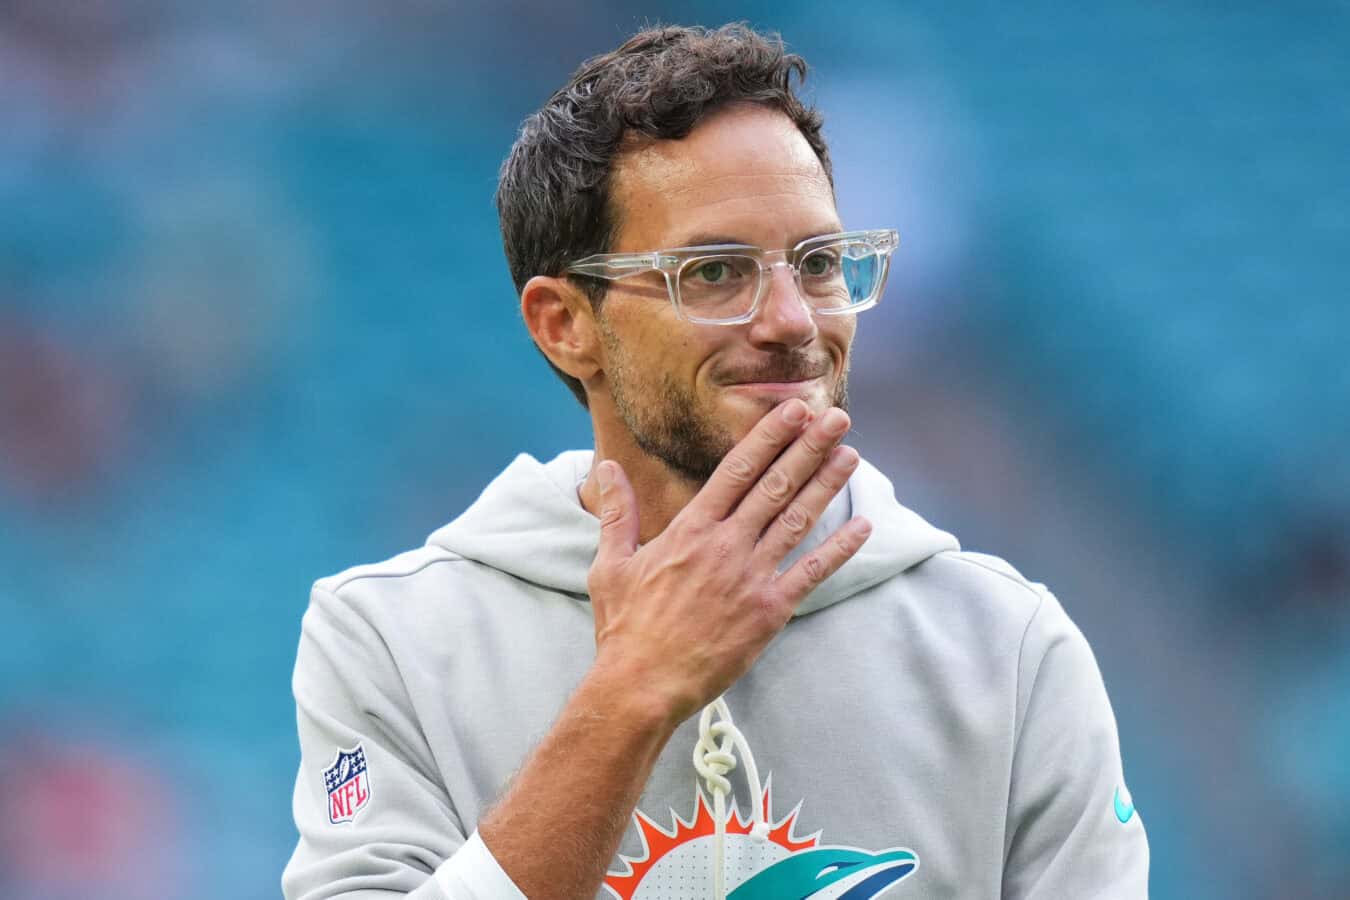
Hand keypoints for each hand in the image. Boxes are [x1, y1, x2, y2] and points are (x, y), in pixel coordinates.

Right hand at [586, 399, 871, 724]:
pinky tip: (862, 526)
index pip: (738, 469)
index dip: (769, 436)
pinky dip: (839, 549)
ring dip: (827, 485)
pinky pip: (812, 573)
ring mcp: (751, 577)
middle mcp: (726, 545)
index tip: (794, 410)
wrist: (642, 685)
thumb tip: (607, 468)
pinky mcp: (770, 611)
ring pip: (797, 520)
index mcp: (690, 530)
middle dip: (809, 447)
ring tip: (850, 455)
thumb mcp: (611, 564)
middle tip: (837, 417)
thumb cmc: (625, 627)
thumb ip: (617, 513)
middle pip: (776, 485)